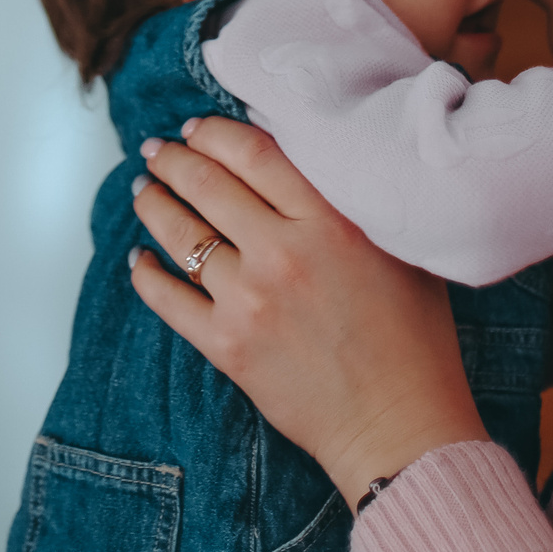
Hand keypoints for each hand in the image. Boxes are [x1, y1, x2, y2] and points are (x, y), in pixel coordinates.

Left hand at [128, 115, 486, 507]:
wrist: (400, 423)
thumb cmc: (414, 341)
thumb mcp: (401, 251)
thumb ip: (353, 204)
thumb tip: (311, 163)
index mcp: (329, 222)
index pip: (252, 153)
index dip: (214, 133)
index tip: (196, 128)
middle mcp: (281, 253)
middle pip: (206, 184)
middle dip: (173, 159)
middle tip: (158, 150)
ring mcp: (248, 300)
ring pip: (180, 234)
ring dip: (152, 205)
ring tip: (143, 190)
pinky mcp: (227, 345)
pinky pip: (167, 299)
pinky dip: (145, 275)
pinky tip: (138, 259)